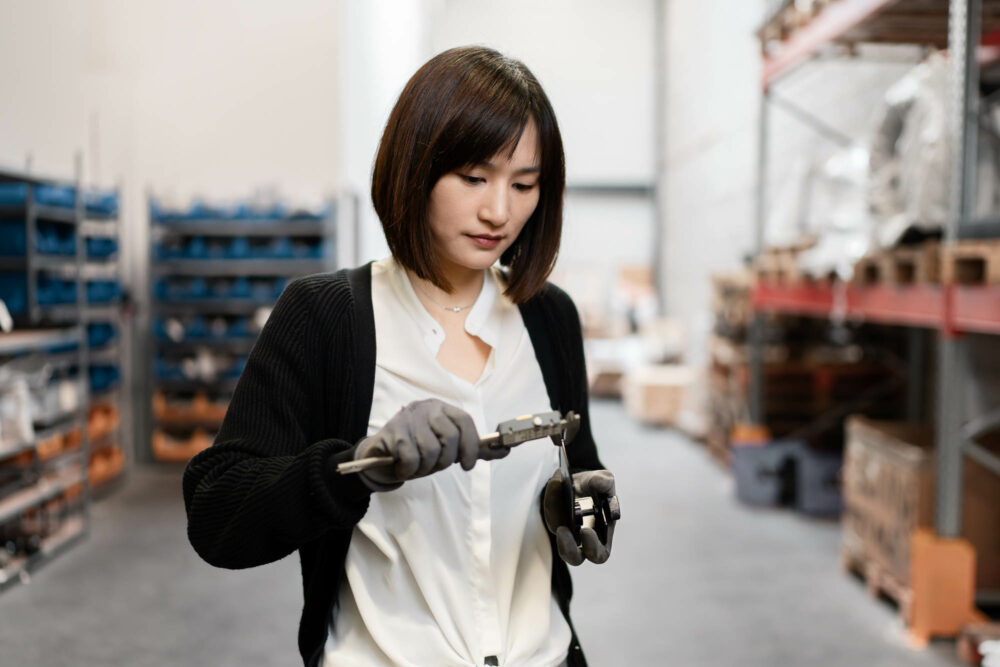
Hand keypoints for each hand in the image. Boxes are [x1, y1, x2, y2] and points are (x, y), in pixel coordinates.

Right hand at [355, 399, 507, 489]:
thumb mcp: (448, 447)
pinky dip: (409, 470)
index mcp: (443, 408)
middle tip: (436, 466)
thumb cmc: (419, 450)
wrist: (380, 455)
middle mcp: (427, 408)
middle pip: (450, 437)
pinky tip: (404, 468)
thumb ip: (474, 448)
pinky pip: (411, 458)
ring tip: (419, 468)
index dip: (471, 445)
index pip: (465, 421)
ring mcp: (409, 418)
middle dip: (446, 460)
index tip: (468, 465)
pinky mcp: (393, 432)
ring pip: (431, 450)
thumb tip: (507, 449)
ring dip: (426, 468)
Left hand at [543, 469, 615, 564]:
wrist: (580, 481)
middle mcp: (582, 539)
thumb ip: (604, 482)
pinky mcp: (554, 520)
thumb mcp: (603, 481)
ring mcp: (566, 531)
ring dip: (555, 517)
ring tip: (557, 496)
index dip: (592, 547)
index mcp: (602, 536)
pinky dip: (552, 499)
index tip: (586, 530)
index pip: (599, 554)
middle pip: (574, 557)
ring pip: (557, 534)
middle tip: (562, 529)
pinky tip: (557, 483)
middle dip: (568, 547)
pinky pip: (551, 514)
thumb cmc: (596, 487)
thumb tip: (601, 485)